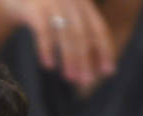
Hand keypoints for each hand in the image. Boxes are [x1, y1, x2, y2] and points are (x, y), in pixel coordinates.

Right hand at [0, 0, 114, 87]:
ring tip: (70, 78)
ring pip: (67, 33)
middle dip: (85, 59)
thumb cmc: (41, 12)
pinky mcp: (35, 7)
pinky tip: (49, 65)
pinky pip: (44, 31)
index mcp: (83, 2)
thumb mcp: (63, 17)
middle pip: (83, 34)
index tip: (108, 71)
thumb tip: (96, 66)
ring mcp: (53, 1)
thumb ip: (79, 34)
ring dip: (70, 58)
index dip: (105, 50)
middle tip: (85, 80)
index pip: (99, 28)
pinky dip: (48, 49)